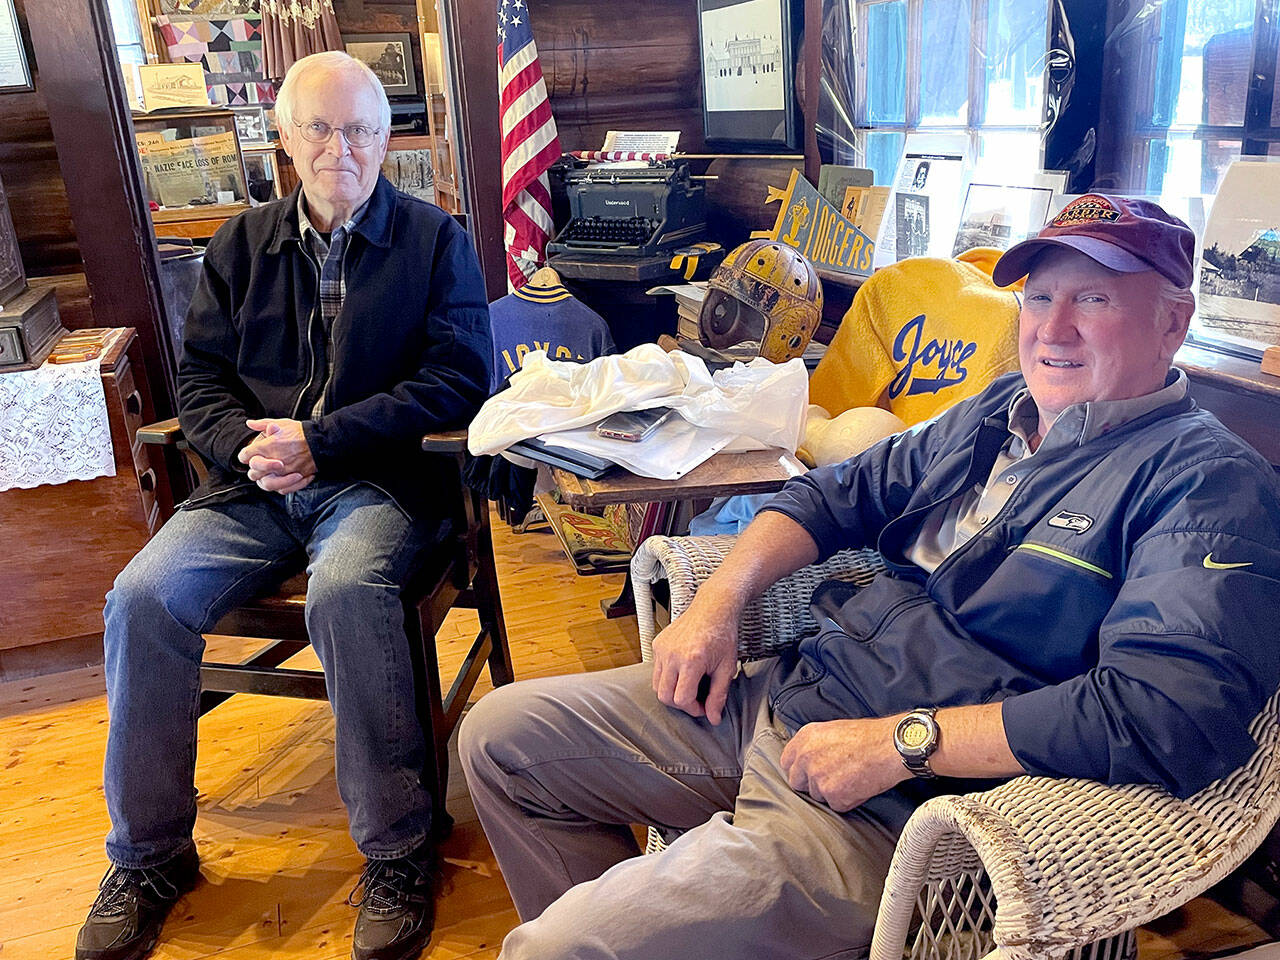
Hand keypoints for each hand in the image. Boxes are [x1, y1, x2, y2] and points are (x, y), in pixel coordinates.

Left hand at [238, 418, 316, 493]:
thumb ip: (262, 424)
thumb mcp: (281, 423)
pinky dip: (280, 486)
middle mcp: (273, 461)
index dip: (245, 455)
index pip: (244, 455)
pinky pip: (281, 489)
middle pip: (253, 473)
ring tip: (271, 475)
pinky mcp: (294, 479)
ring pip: (265, 484)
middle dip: (255, 470)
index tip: (248, 455)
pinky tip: (282, 480)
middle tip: (260, 466)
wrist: (321, 442)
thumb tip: (249, 423)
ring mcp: (284, 472)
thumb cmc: (301, 433)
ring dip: (266, 481)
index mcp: (267, 447)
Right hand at [651, 593, 739, 723]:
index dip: (693, 709)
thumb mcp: (727, 668)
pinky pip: (656, 670)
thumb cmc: (722, 635)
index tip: (704, 707)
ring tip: (690, 685)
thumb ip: (719, 695)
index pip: (681, 699)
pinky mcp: (657, 644)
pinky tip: (683, 670)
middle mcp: (672, 655)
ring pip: (656, 685)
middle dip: (680, 704)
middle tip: (696, 699)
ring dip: (672, 691)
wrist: (713, 608)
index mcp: (691, 661)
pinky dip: (667, 676)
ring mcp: (662, 649)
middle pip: (664, 696)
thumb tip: (713, 718)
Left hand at [779, 717, 907, 811]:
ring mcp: (817, 778)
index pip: (786, 762)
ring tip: (851, 778)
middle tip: (832, 779)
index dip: (799, 770)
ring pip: (817, 796)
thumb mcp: (832, 730)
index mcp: (805, 738)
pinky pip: (836, 805)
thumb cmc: (868, 736)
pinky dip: (847, 801)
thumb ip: (814, 745)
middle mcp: (806, 758)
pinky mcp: (832, 795)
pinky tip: (859, 786)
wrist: (889, 747)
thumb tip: (807, 760)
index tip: (807, 773)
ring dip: (831, 792)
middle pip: (797, 783)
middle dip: (811, 785)